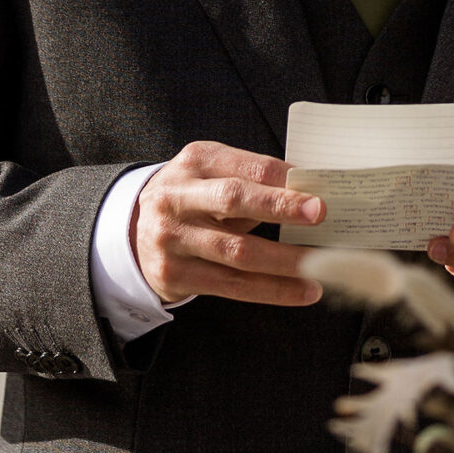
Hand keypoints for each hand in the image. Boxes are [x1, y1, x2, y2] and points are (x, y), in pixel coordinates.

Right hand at [134, 141, 323, 307]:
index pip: (244, 168)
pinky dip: (272, 290)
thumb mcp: (210, 173)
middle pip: (233, 200)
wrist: (133, 231)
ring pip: (236, 252)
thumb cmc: (191, 197)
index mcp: (195, 162)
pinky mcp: (174, 274)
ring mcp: (173, 238)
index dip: (282, 178)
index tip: (316, 189)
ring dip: (284, 261)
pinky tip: (301, 290)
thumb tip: (308, 195)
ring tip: (320, 265)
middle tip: (319, 213)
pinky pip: (231, 286)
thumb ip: (250, 180)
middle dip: (280, 207)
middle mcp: (178, 197)